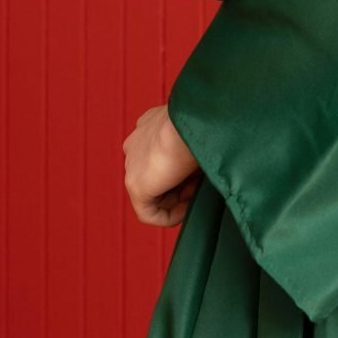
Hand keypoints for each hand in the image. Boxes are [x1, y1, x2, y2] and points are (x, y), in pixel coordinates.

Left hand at [122, 104, 201, 226]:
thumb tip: (204, 168)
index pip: (163, 155)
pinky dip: (168, 216)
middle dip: (181, 187)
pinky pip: (148, 212)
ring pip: (154, 193)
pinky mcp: (135, 185)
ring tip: (197, 196)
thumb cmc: (204, 122)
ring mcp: (132, 164)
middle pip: (158, 175)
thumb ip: (192, 147)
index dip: (185, 172)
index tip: (202, 177)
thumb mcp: (198, 132)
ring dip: (177, 200)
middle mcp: (136, 143)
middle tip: (201, 188)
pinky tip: (186, 211)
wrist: (194, 120)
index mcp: (151, 124)